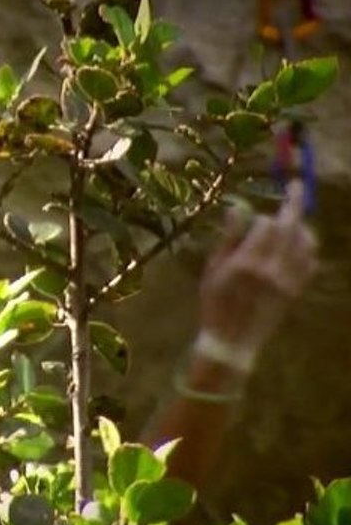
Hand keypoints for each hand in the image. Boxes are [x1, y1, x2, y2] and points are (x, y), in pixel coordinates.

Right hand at [197, 180, 317, 366]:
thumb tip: (237, 207)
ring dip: (301, 227)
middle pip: (290, 227)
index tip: (254, 217)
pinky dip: (307, 249)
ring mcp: (287, 280)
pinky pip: (310, 262)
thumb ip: (228, 238)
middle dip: (294, 204)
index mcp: (246, 262)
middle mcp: (271, 268)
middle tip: (297, 186)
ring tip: (293, 222)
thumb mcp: (213, 268)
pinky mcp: (296, 290)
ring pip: (305, 243)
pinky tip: (297, 246)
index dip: (260, 218)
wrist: (232, 338)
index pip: (265, 225)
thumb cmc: (215, 301)